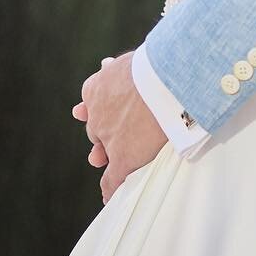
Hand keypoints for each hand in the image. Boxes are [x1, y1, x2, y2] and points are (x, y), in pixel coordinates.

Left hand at [72, 50, 168, 202]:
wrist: (166, 79)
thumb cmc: (158, 62)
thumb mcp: (131, 59)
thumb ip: (116, 68)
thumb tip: (106, 65)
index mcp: (96, 87)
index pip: (92, 102)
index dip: (96, 109)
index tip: (89, 112)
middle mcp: (97, 113)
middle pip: (96, 127)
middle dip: (101, 130)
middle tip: (103, 137)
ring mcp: (108, 137)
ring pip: (103, 151)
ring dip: (104, 155)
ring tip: (102, 160)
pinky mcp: (123, 156)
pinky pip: (114, 178)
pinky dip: (111, 188)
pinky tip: (110, 197)